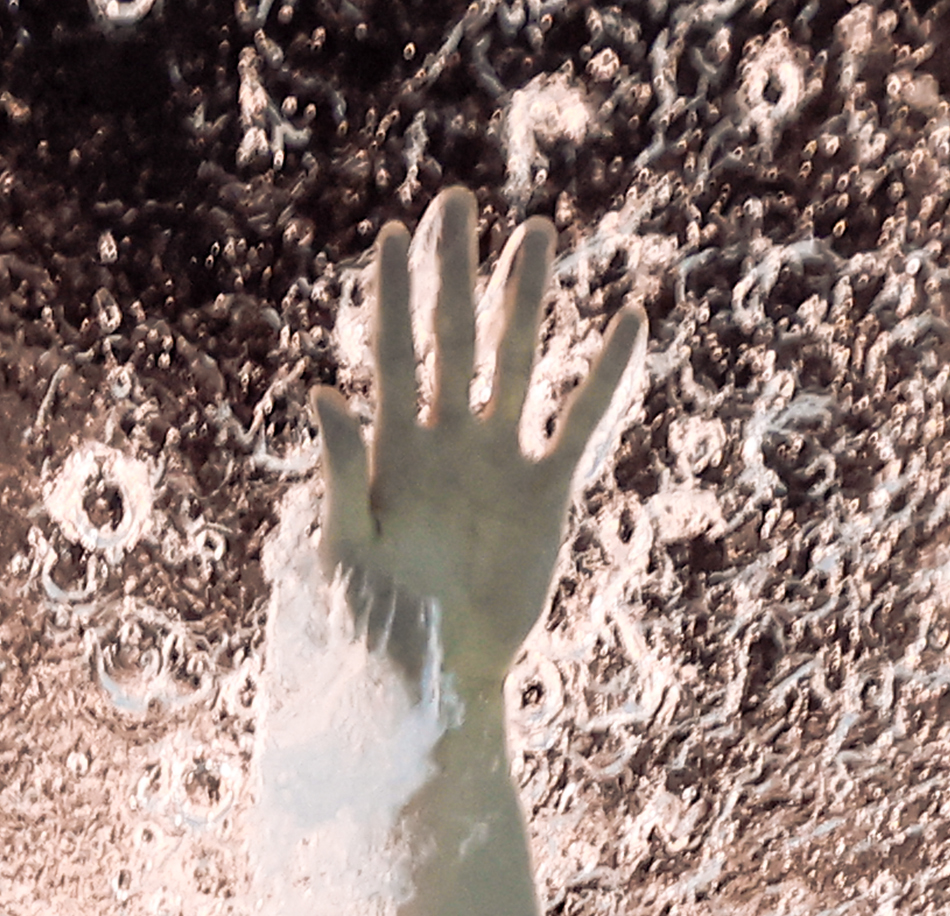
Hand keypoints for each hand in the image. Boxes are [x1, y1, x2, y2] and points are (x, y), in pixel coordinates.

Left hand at [314, 188, 645, 689]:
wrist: (437, 678)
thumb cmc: (376, 625)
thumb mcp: (346, 550)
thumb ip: (340, 469)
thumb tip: (322, 391)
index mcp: (393, 451)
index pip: (392, 356)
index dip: (392, 297)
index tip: (394, 234)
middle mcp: (448, 442)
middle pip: (453, 340)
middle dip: (455, 273)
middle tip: (458, 201)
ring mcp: (499, 461)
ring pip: (515, 363)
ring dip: (524, 301)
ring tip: (536, 234)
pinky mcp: (545, 492)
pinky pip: (580, 423)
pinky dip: (603, 376)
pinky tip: (627, 323)